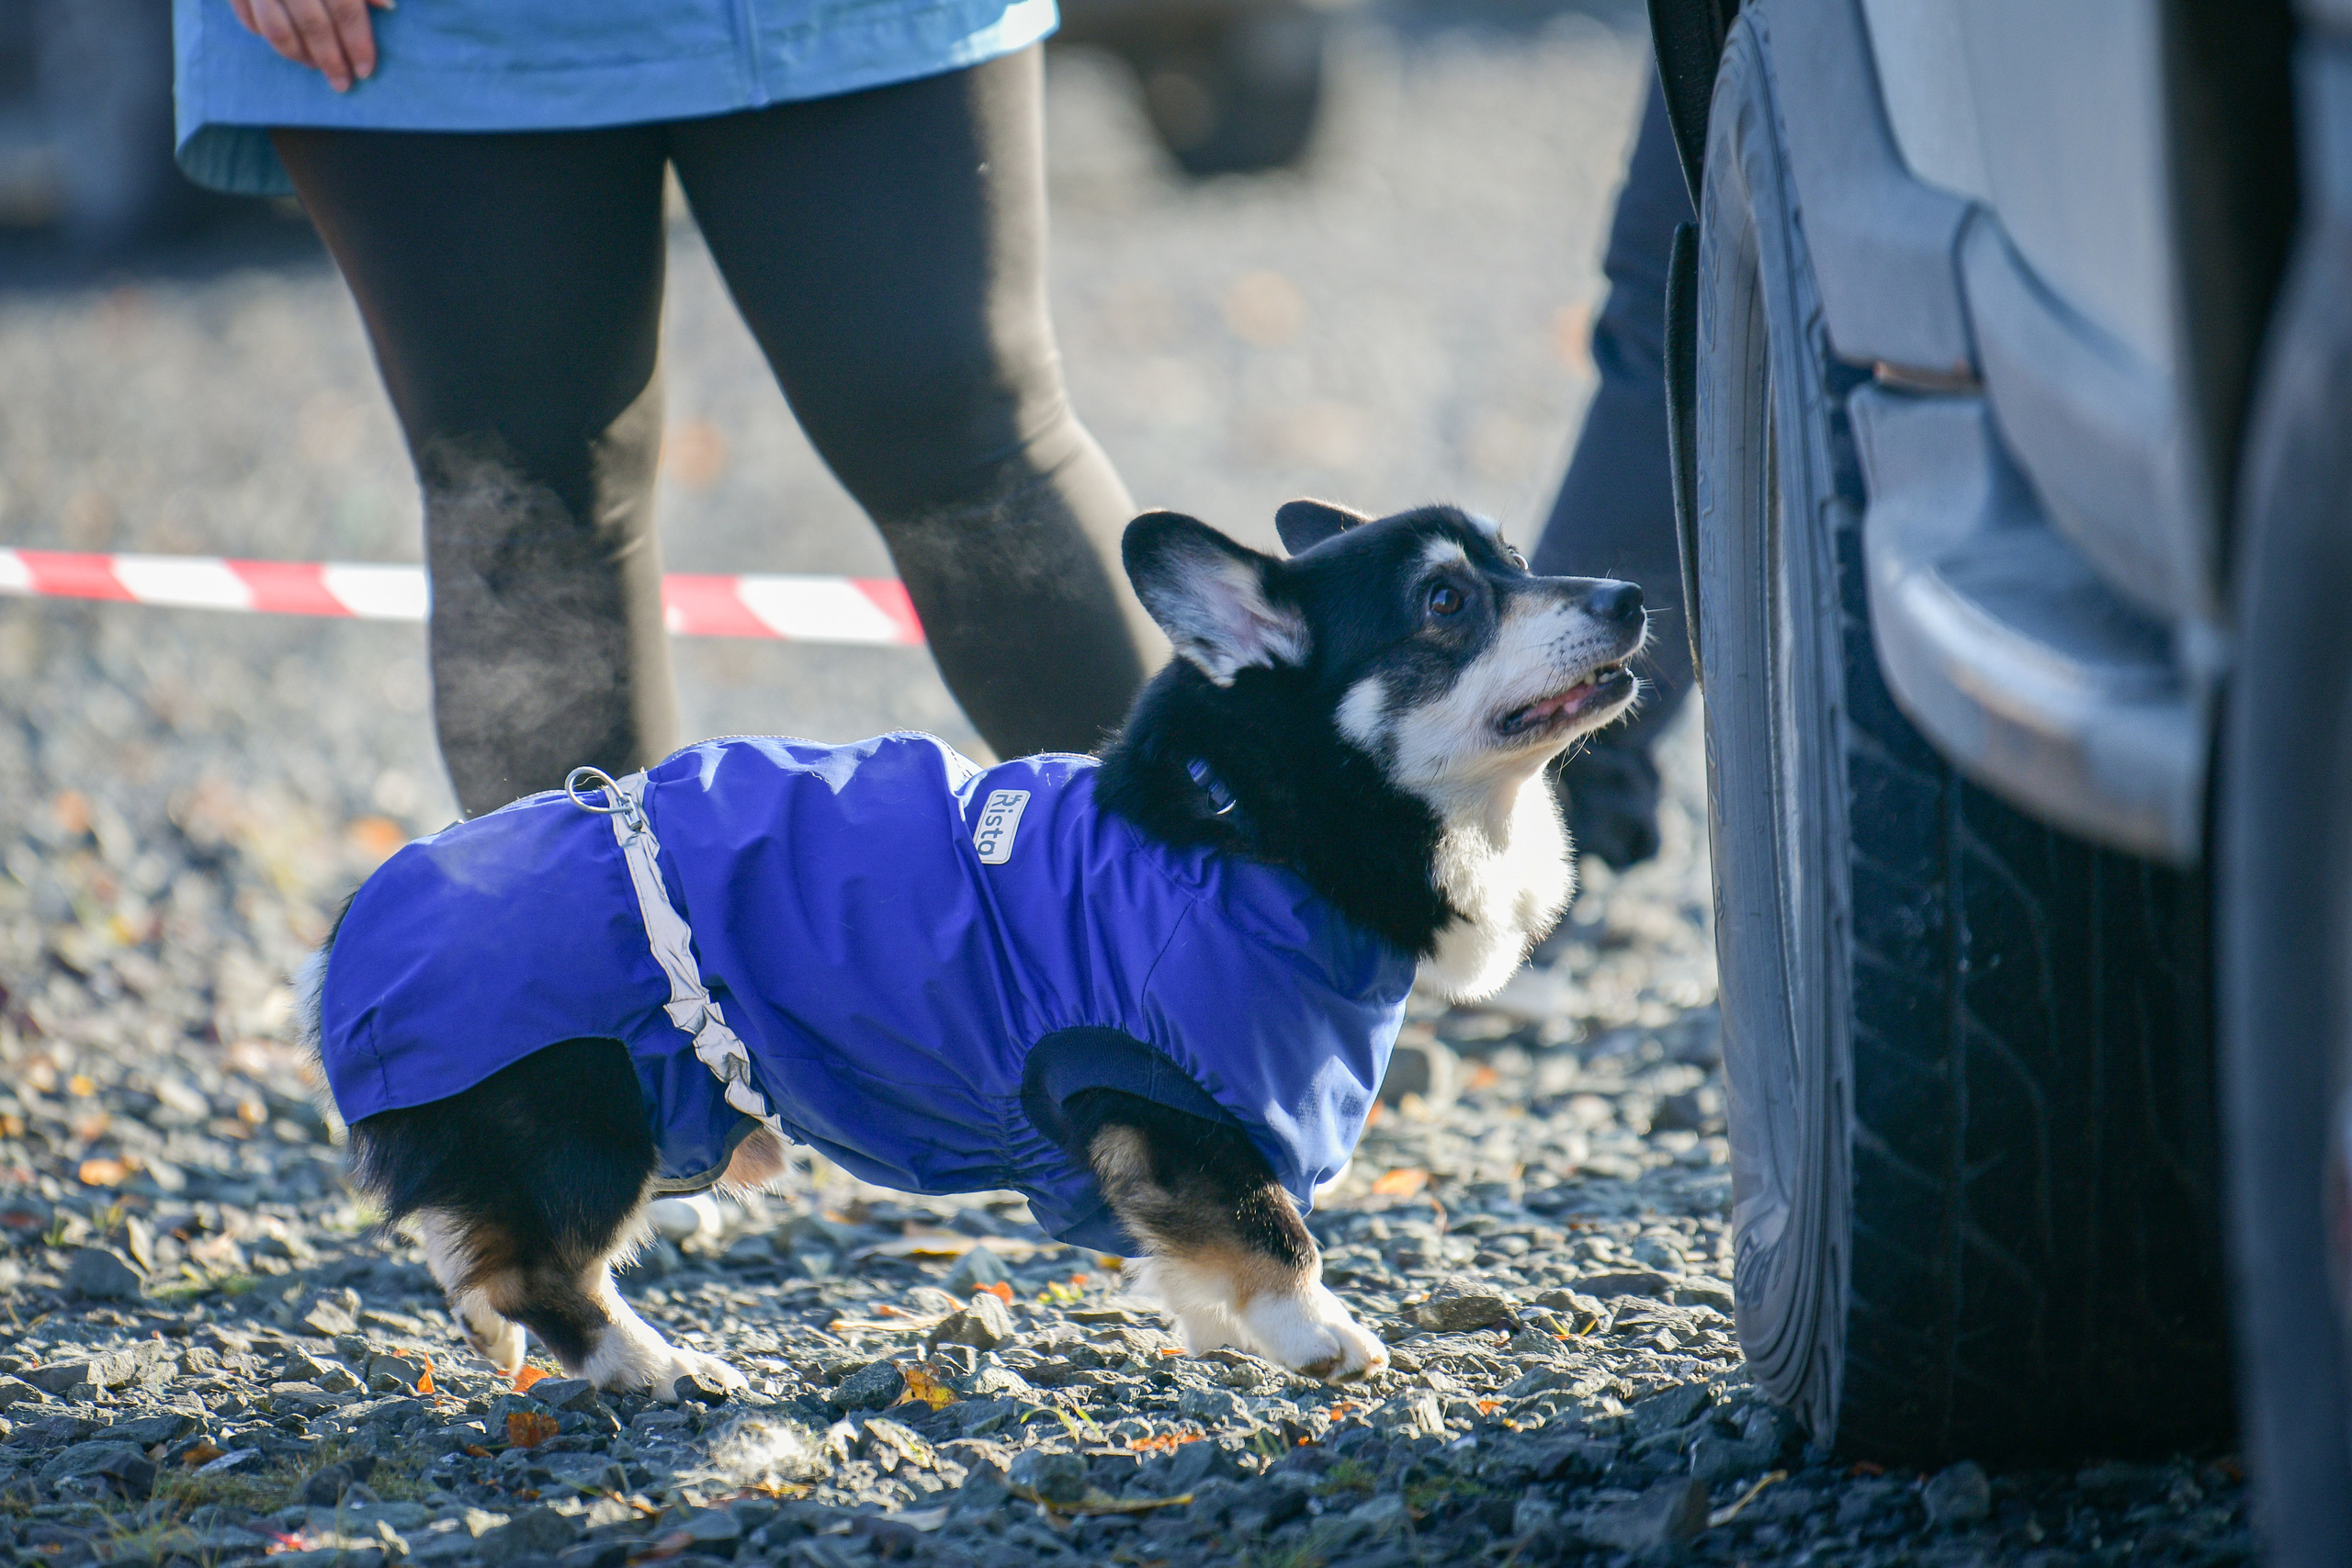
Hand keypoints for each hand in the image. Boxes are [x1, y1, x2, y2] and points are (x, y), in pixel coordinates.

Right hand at [229, 0, 394, 92]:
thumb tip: (388, 7)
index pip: (346, 9)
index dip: (358, 43)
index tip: (365, 70)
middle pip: (313, 25)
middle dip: (330, 60)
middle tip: (342, 83)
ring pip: (277, 29)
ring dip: (298, 55)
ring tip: (313, 66)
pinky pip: (247, 18)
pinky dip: (265, 37)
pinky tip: (284, 45)